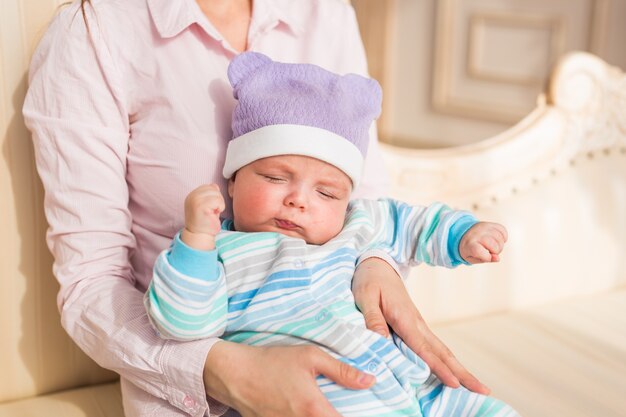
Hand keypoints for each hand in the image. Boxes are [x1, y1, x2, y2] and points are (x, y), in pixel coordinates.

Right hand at [181, 183, 224, 249]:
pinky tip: (213, 215)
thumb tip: (214, 185)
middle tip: (213, 211)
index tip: (211, 208)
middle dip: (218, 200)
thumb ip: (209, 195)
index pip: (210, 187)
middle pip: (214, 189)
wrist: (199, 236)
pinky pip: (218, 201)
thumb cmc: (205, 222)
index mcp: (192, 195)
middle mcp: (192, 196)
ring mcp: (195, 200)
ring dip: (220, 204)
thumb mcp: (206, 205)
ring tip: (213, 213)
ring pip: (217, 194)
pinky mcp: (200, 206)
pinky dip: (220, 208)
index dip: (215, 197)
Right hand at [203, 341, 374, 416]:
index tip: (371, 411)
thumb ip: (342, 370)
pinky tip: (311, 411)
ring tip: (328, 408)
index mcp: (314, 410)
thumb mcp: (310, 356)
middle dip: (338, 416)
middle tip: (344, 407)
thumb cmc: (272, 362)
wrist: (234, 374)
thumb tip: (370, 380)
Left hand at [352, 257, 490, 394]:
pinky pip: (434, 347)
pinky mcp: (416, 325)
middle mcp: (417, 323)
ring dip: (459, 369)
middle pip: (443, 352)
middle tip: (483, 390)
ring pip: (442, 350)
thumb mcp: (365, 297)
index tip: (455, 384)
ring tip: (475, 387)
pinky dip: (446, 361)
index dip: (439, 368)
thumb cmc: (369, 280)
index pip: (424, 348)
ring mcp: (419, 324)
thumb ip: (372, 319)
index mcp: (404, 318)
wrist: (378, 264)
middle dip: (463, 372)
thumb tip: (382, 342)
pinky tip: (451, 373)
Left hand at [459, 222, 507, 263]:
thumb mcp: (472, 258)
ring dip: (500, 246)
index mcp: (469, 244)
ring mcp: (484, 227)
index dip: (487, 257)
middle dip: (496, 252)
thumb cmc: (470, 249)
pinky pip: (503, 230)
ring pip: (500, 238)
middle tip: (491, 252)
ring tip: (494, 247)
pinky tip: (497, 240)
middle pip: (494, 246)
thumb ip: (484, 260)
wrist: (464, 233)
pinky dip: (503, 237)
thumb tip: (497, 258)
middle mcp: (476, 234)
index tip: (487, 257)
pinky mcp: (490, 224)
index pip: (479, 251)